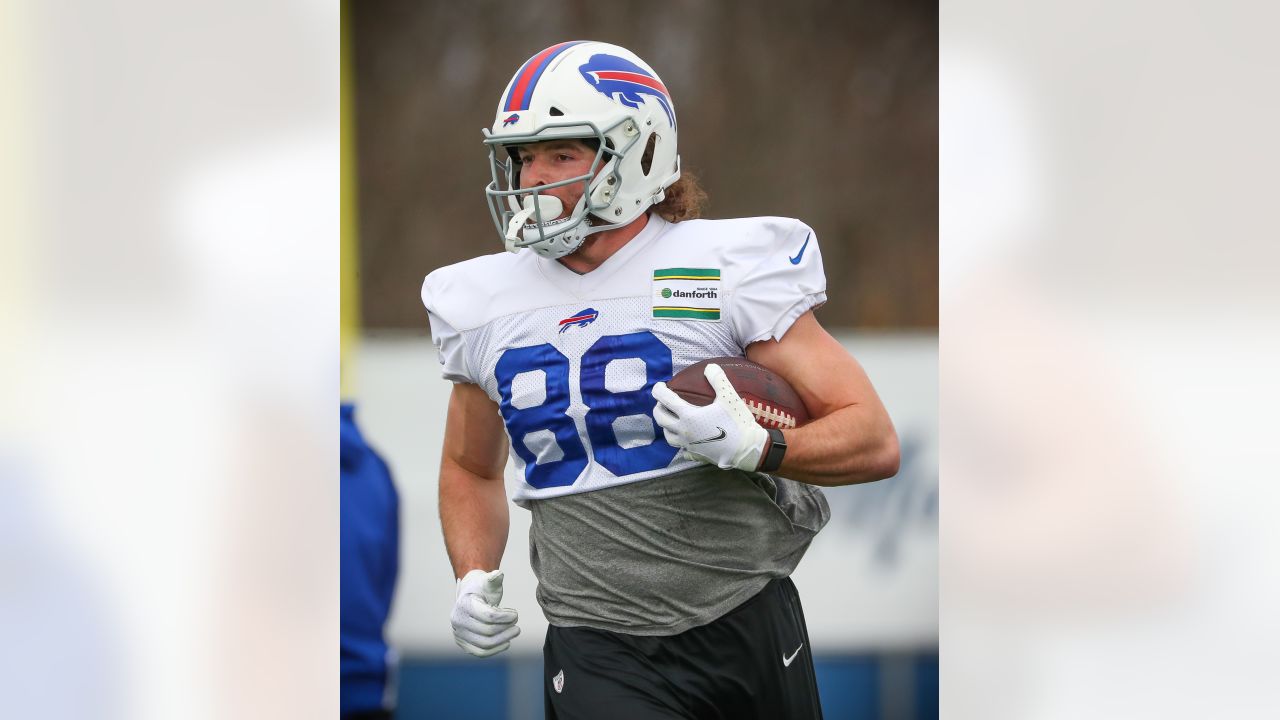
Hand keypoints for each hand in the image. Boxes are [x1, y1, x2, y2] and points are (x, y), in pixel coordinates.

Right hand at [451, 569, 519, 657]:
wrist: (470, 597)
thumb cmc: (482, 589)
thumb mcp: (488, 582)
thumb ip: (493, 579)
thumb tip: (499, 574)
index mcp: (464, 604)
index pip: (489, 616)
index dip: (506, 617)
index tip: (516, 614)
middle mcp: (458, 620)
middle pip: (488, 631)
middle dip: (506, 627)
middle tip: (516, 624)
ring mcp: (458, 633)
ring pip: (484, 644)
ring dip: (503, 640)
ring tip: (514, 632)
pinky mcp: (463, 643)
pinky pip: (480, 652)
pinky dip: (495, 650)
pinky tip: (506, 642)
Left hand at [652, 363, 768, 471]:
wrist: (746, 449)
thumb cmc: (737, 422)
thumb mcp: (729, 397)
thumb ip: (718, 380)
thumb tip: (710, 367)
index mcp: (688, 416)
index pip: (665, 400)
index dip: (659, 390)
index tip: (660, 385)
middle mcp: (684, 431)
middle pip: (661, 419)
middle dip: (658, 408)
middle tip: (662, 402)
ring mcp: (688, 445)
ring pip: (668, 436)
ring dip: (665, 426)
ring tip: (671, 420)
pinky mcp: (696, 454)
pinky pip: (682, 449)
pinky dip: (680, 442)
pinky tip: (686, 439)